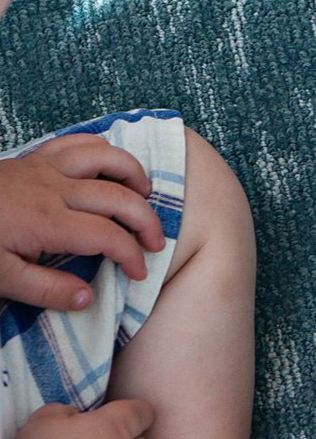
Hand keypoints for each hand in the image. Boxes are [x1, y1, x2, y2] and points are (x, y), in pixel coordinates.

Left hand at [0, 135, 163, 309]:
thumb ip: (45, 289)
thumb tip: (88, 297)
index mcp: (46, 222)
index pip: (107, 237)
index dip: (131, 255)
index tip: (139, 273)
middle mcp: (54, 189)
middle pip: (119, 197)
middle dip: (146, 220)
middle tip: (156, 243)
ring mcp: (46, 168)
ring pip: (106, 158)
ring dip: (133, 175)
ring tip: (144, 195)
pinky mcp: (36, 157)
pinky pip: (79, 141)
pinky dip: (103, 149)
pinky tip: (110, 165)